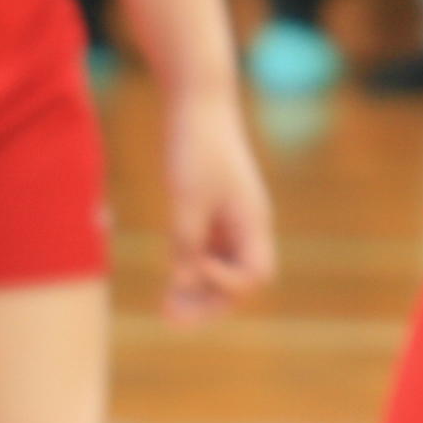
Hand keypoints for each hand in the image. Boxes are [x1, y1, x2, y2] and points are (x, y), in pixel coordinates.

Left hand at [161, 93, 274, 323]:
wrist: (196, 102)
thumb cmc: (196, 146)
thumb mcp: (187, 197)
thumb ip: (185, 243)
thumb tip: (181, 286)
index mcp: (253, 221)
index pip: (255, 275)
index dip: (226, 282)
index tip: (195, 263)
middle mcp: (247, 225)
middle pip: (240, 280)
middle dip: (210, 303)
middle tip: (173, 320)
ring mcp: (231, 219)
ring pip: (222, 269)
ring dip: (198, 292)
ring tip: (167, 311)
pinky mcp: (212, 211)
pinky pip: (208, 252)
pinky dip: (191, 269)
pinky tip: (169, 282)